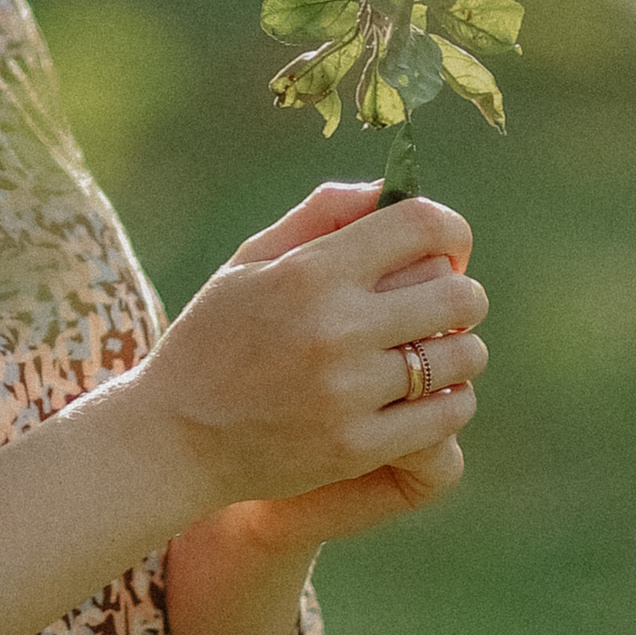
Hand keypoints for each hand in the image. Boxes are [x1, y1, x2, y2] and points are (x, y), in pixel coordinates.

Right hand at [0, 181, 483, 634]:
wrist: (172, 439)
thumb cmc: (214, 338)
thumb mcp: (251, 261)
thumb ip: (321, 214)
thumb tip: (389, 189)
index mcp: (310, 271)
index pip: (422, 225)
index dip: (450, 230)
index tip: (447, 248)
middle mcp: (335, 326)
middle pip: (457, 292)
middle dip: (462, 293)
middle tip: (444, 307)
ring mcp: (348, 390)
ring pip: (462, 356)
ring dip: (460, 351)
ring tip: (436, 355)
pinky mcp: (357, 445)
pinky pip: (446, 414)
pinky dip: (450, 402)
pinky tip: (428, 397)